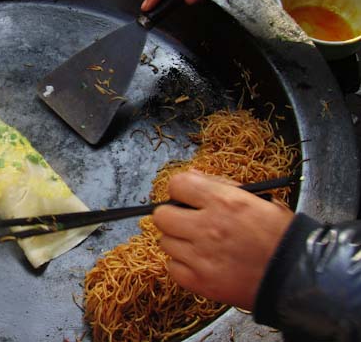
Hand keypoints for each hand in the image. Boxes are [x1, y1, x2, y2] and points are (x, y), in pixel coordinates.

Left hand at [152, 171, 293, 309]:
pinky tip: (201, 263)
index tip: (187, 197)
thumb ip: (221, 186)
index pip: (176, 184)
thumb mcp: (258, 199)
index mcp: (224, 202)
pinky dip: (182, 265)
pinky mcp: (199, 281)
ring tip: (201, 245)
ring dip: (179, 242)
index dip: (181, 190)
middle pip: (161, 215)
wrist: (297, 278)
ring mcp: (200, 256)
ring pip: (165, 242)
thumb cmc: (281, 236)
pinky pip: (172, 267)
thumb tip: (193, 177)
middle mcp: (208, 227)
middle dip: (173, 216)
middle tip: (188, 222)